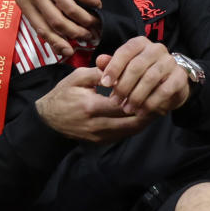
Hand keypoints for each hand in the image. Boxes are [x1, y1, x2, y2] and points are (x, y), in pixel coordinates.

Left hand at [18, 0, 100, 57]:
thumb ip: (47, 17)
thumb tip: (62, 49)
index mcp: (22, 0)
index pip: (41, 28)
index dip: (57, 42)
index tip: (71, 52)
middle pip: (56, 22)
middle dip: (75, 33)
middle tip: (89, 37)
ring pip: (70, 10)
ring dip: (87, 20)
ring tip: (96, 23)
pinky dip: (92, 2)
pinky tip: (97, 4)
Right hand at [35, 67, 151, 141]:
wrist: (48, 120)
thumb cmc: (62, 95)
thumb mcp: (77, 77)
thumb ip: (99, 72)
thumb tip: (120, 68)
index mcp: (91, 106)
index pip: (122, 103)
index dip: (138, 96)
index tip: (151, 86)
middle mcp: (97, 124)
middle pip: (131, 121)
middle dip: (148, 111)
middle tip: (161, 98)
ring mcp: (100, 136)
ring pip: (130, 130)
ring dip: (145, 120)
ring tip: (156, 106)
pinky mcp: (101, 142)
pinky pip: (124, 135)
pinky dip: (135, 125)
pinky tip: (142, 115)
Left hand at [96, 37, 190, 120]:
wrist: (170, 84)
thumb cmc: (141, 74)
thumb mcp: (124, 69)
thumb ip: (111, 65)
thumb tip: (99, 61)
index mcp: (140, 43)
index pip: (125, 51)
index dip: (113, 68)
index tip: (104, 84)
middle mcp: (156, 49)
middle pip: (137, 66)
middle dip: (123, 85)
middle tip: (115, 101)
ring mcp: (170, 62)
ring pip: (150, 78)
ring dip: (136, 96)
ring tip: (127, 108)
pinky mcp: (180, 76)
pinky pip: (164, 90)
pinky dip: (151, 103)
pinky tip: (141, 112)